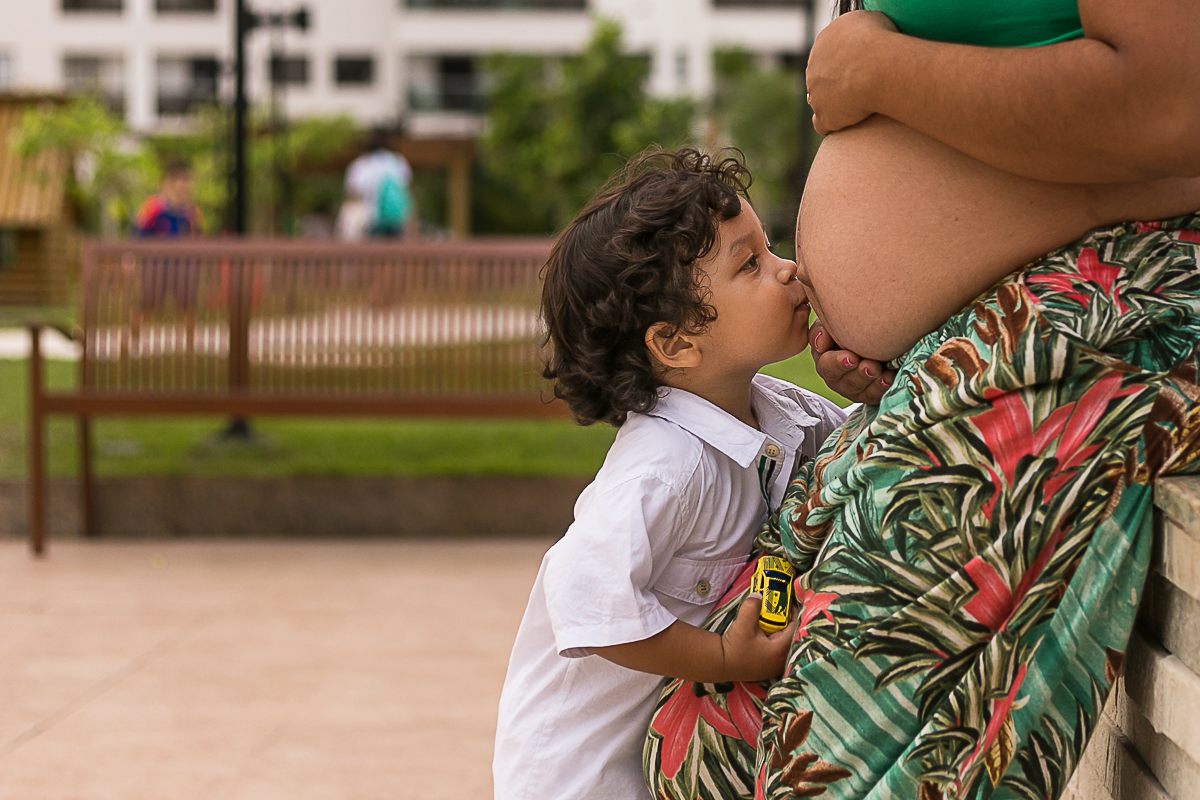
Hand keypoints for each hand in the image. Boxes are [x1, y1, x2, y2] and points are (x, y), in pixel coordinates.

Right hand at [718, 593, 797, 682]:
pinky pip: (779, 651)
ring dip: (782, 632)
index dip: (794, 615)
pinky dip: (776, 640)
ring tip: (776, 620)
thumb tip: (758, 595)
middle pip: (792, 637)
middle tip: (782, 610)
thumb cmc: (735, 647)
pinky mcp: (769, 667)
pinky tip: (769, 633)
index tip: (790, 604)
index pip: (795, 629)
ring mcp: (775, 666)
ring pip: (785, 645)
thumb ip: (752, 608)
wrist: (721, 664)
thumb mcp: (743, 625)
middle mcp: (782, 661)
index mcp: (780, 651)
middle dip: (788, 623)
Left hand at [805, 10, 897, 134]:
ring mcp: (816, 94)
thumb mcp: (871, 20)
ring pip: (820, 101)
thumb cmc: (879, 40)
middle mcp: (814, 68)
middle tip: (861, 87)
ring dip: (834, 104)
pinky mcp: (824, 116)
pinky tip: (847, 124)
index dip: (845, 62)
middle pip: (821, 78)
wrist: (875, 67)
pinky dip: (832, 124)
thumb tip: (862, 38)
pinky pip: (822, 124)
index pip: (830, 54)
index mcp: (823, 43)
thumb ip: (860, 30)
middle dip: (836, 83)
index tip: (862, 67)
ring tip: (857, 107)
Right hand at [810, 320, 894, 404]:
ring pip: (861, 391)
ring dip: (872, 382)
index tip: (852, 358)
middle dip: (859, 374)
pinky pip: (875, 396)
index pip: (826, 366)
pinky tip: (890, 377)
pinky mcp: (870, 394)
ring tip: (883, 372)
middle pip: (846, 382)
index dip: (838, 363)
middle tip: (871, 366)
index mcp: (825, 360)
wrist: (875, 333)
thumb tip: (820, 342)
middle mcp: (838, 378)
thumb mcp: (831, 324)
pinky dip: (884, 387)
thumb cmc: (849, 326)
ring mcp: (855, 388)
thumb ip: (821, 330)